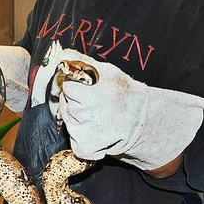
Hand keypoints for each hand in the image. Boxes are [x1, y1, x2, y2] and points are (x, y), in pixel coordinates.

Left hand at [59, 58, 203, 169]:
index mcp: (90, 90)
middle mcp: (85, 111)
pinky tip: (96, 131)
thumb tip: (61, 56)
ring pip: (68, 119)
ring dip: (77, 117)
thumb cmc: (122, 91)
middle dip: (77, 101)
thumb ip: (80, 62)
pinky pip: (72, 139)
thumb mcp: (106, 71)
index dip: (78, 86)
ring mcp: (84, 131)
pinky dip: (81, 137)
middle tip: (96, 103)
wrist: (142, 118)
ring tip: (97, 116)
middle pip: (66, 102)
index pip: (68, 86)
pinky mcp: (83, 147)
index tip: (90, 88)